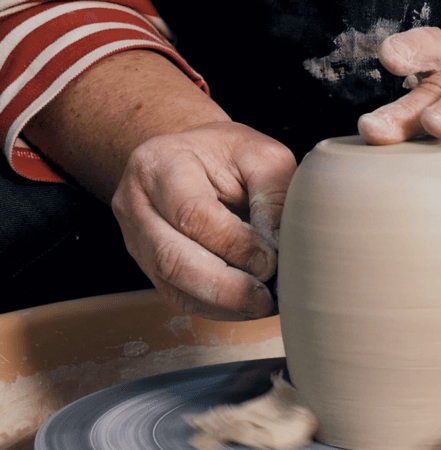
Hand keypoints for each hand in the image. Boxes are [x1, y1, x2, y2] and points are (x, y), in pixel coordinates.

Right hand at [111, 122, 295, 319]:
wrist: (195, 157)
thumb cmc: (228, 155)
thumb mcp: (261, 157)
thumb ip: (274, 197)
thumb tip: (281, 247)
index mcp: (160, 164)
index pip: (193, 215)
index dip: (235, 245)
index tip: (271, 260)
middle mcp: (136, 203)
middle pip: (171, 258)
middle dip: (224, 287)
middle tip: (265, 296)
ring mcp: (136, 238)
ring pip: (172, 285)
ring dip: (221, 303)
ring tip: (260, 303)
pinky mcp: (148, 266)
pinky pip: (178, 298)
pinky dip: (215, 308)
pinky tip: (244, 306)